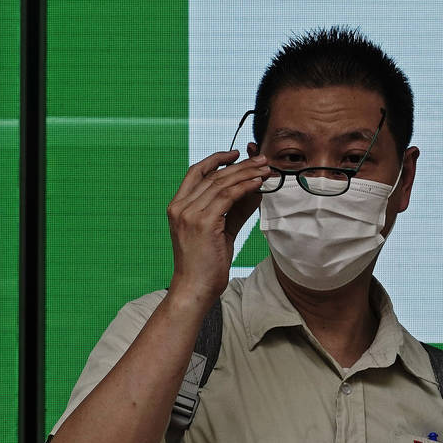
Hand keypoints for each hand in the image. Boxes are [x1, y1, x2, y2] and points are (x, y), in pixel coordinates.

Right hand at [166, 151, 268, 305]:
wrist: (194, 288)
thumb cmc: (205, 264)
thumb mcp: (219, 231)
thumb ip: (233, 210)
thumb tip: (254, 190)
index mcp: (177, 207)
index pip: (195, 173)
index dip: (215, 160)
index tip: (235, 155)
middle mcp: (180, 207)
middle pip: (211, 175)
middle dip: (239, 164)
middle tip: (261, 159)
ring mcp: (189, 214)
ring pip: (221, 183)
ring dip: (246, 173)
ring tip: (265, 169)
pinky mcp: (203, 222)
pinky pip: (227, 196)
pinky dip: (245, 186)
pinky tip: (258, 183)